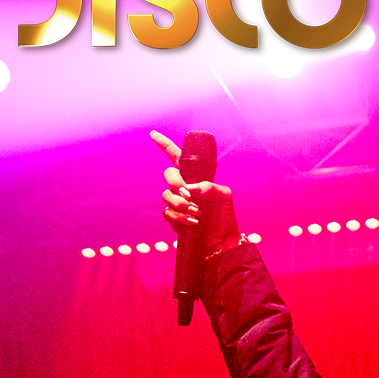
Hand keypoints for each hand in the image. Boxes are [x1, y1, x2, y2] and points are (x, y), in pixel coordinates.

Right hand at [150, 130, 239, 255]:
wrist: (222, 243)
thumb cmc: (225, 217)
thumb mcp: (224, 196)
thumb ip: (209, 187)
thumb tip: (190, 189)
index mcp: (195, 177)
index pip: (177, 157)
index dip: (165, 145)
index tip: (153, 134)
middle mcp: (184, 188)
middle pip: (168, 175)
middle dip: (176, 183)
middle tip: (189, 195)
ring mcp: (177, 203)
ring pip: (166, 195)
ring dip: (180, 204)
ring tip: (197, 213)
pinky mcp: (174, 219)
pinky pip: (167, 213)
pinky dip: (179, 218)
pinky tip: (193, 223)